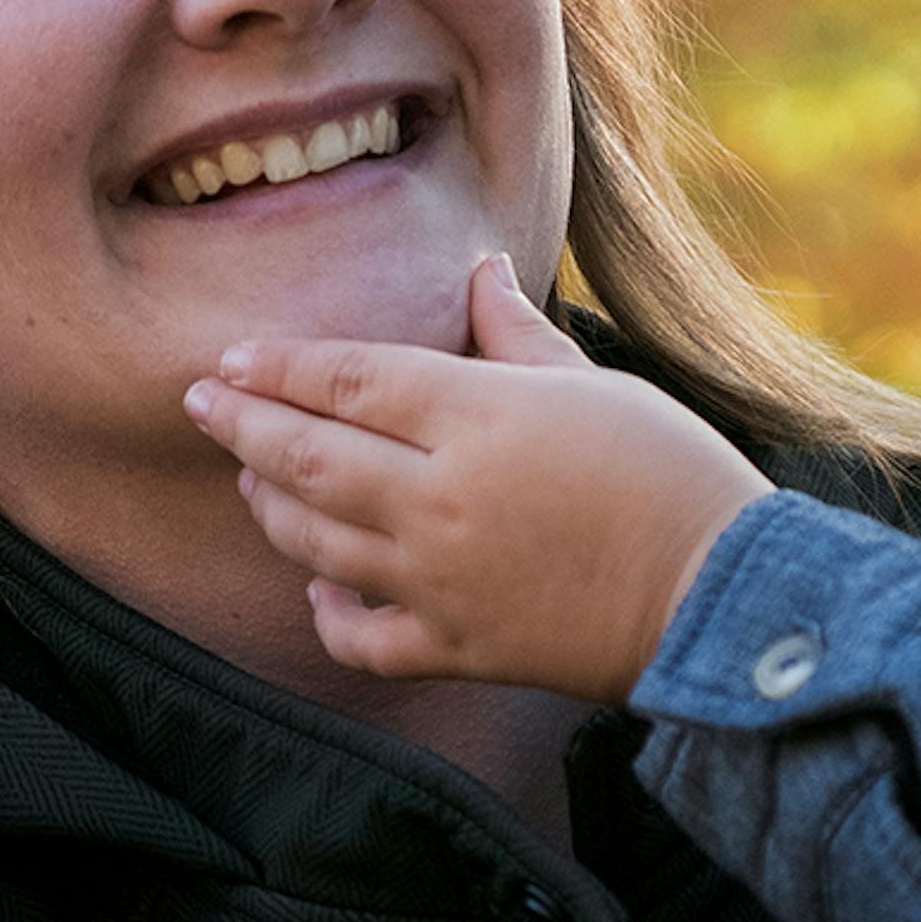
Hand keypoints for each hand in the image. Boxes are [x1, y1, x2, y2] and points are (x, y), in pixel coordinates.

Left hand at [183, 255, 775, 702]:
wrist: (722, 593)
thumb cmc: (672, 470)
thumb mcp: (596, 382)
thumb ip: (517, 336)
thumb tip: (479, 272)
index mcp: (477, 416)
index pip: (347, 379)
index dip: (278, 366)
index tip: (230, 357)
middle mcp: (440, 497)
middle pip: (308, 455)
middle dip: (241, 424)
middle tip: (199, 403)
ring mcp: (441, 580)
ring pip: (316, 541)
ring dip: (270, 505)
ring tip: (252, 476)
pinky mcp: (458, 649)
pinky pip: (359, 636)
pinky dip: (325, 610)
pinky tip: (318, 585)